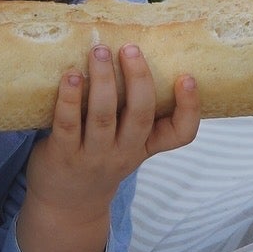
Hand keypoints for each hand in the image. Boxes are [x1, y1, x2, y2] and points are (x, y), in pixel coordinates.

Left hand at [25, 42, 201, 223]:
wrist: (66, 206)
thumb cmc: (97, 160)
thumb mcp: (125, 144)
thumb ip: (130, 109)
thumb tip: (127, 45)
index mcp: (145, 146)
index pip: (181, 134)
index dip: (189, 107)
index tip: (187, 77)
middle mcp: (124, 152)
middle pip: (140, 116)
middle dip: (138, 79)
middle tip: (131, 49)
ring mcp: (94, 155)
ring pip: (103, 116)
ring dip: (103, 80)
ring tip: (99, 51)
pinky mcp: (63, 155)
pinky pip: (67, 123)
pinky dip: (69, 98)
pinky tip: (71, 76)